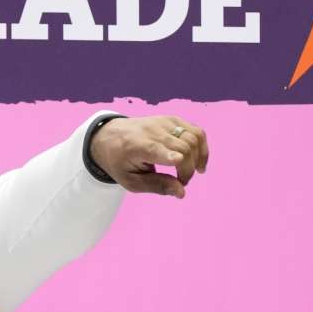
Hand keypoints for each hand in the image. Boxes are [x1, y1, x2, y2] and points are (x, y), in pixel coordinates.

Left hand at [89, 115, 209, 197]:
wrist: (111, 135)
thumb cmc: (120, 162)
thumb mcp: (130, 181)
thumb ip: (156, 186)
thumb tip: (182, 192)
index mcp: (137, 146)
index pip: (158, 149)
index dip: (173, 158)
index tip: (180, 172)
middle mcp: (152, 131)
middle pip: (183, 148)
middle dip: (188, 170)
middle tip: (181, 182)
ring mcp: (164, 122)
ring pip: (194, 138)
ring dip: (199, 159)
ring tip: (193, 172)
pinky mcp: (173, 119)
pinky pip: (196, 132)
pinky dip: (201, 147)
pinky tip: (198, 161)